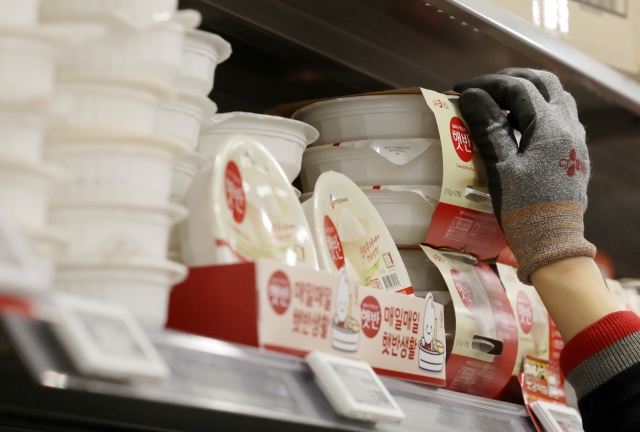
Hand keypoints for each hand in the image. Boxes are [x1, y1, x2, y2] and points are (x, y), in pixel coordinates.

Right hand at [454, 68, 595, 282]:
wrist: (552, 242)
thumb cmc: (524, 208)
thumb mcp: (501, 167)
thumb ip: (488, 128)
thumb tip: (472, 95)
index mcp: (551, 127)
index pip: (518, 88)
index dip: (487, 84)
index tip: (461, 90)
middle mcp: (569, 127)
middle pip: (544, 83)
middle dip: (511, 80)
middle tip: (483, 89)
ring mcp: (575, 140)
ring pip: (555, 98)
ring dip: (527, 92)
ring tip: (500, 102)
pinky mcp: (573, 154)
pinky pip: (560, 117)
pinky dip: (537, 110)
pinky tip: (519, 125)